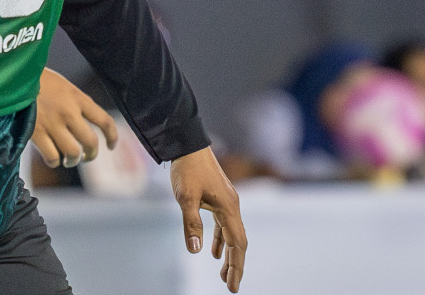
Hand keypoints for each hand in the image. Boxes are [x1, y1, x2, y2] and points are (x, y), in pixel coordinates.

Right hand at [30, 68, 118, 168]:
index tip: (111, 145)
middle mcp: (68, 112)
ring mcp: (52, 124)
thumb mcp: (62, 84)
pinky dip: (54, 161)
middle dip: (91, 154)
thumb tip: (85, 122)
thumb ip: (75, 102)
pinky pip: (52, 157)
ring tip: (68, 160)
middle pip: (90, 142)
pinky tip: (52, 158)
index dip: (112, 136)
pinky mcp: (36, 133)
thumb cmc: (37, 79)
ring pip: (73, 153)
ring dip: (73, 160)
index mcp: (77, 97)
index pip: (104, 120)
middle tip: (87, 156)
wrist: (13, 76)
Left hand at [170, 146, 247, 292]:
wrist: (187, 143)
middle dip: (235, 264)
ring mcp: (226, 201)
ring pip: (231, 233)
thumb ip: (191, 224)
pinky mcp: (218, 197)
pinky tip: (213, 250)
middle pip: (238, 241)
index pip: (238, 244)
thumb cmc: (187, 169)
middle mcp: (232, 206)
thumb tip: (195, 251)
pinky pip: (223, 224)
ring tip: (222, 273)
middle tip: (229, 285)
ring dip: (228, 254)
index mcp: (229, 208)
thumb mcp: (185, 198)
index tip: (232, 285)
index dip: (237, 266)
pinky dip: (220, 239)